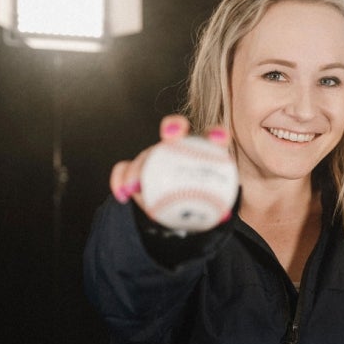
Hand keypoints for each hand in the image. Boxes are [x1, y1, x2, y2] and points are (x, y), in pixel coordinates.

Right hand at [109, 114, 230, 219]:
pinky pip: (124, 169)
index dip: (216, 134)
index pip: (211, 139)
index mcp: (200, 155)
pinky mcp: (133, 169)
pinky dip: (120, 179)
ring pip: (146, 153)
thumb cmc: (193, 209)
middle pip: (174, 132)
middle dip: (173, 126)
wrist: (169, 216)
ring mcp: (153, 157)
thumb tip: (224, 215)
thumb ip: (214, 210)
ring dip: (140, 166)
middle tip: (171, 135)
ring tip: (136, 186)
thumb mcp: (205, 211)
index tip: (218, 138)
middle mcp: (176, 149)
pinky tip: (122, 194)